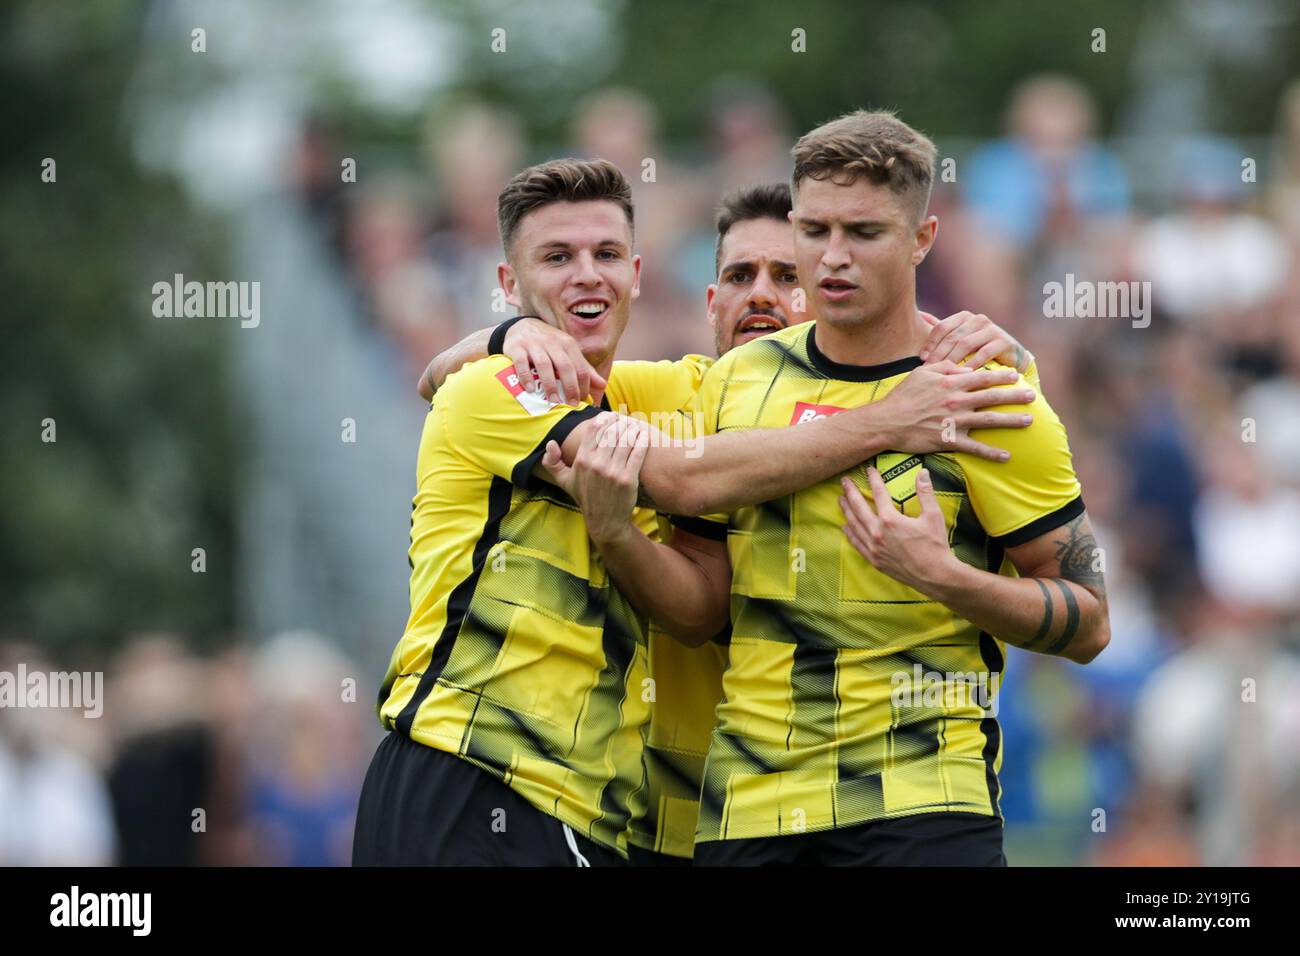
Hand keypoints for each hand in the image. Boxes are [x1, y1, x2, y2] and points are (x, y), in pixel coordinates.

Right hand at [506, 318, 606, 405]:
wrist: (522, 326)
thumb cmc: (549, 345)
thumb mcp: (568, 352)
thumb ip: (584, 369)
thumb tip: (602, 385)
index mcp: (568, 345)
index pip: (581, 368)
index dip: (584, 387)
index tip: (581, 402)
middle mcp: (553, 343)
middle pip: (565, 366)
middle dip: (570, 387)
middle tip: (571, 405)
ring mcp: (534, 344)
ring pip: (544, 365)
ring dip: (549, 385)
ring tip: (553, 401)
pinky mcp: (517, 347)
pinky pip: (521, 362)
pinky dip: (526, 376)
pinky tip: (530, 389)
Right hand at [541, 413, 648, 544]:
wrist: (604, 521)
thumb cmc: (585, 497)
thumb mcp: (564, 481)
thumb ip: (552, 462)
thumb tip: (550, 443)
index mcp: (582, 460)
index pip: (594, 429)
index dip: (604, 418)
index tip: (611, 416)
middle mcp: (596, 464)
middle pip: (612, 432)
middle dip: (620, 422)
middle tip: (626, 420)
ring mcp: (613, 472)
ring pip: (626, 440)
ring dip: (632, 429)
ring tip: (635, 425)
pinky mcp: (628, 479)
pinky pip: (637, 453)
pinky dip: (642, 440)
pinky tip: (644, 435)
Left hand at [838, 467, 957, 592]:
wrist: (935, 575)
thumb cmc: (935, 545)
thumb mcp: (933, 516)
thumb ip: (925, 492)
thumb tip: (922, 472)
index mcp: (890, 519)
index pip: (878, 493)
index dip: (873, 479)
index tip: (869, 470)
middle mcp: (877, 532)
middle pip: (859, 507)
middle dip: (851, 492)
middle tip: (844, 481)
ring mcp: (874, 547)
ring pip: (854, 525)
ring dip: (846, 511)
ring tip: (841, 500)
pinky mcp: (874, 560)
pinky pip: (857, 544)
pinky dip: (850, 533)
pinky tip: (845, 526)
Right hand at [873, 361, 1035, 460]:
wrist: (887, 421)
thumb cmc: (903, 395)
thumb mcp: (922, 373)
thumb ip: (944, 366)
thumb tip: (964, 367)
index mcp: (951, 384)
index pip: (983, 377)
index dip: (1001, 376)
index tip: (1016, 376)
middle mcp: (957, 401)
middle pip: (993, 397)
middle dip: (1015, 396)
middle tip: (1033, 396)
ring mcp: (955, 422)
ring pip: (990, 420)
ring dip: (1011, 421)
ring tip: (1029, 421)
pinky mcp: (949, 441)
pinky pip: (975, 448)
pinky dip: (991, 453)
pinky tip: (1006, 456)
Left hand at [919, 310, 1032, 373]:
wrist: (1010, 359)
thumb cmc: (978, 351)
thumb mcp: (960, 341)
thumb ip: (942, 332)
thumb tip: (920, 316)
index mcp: (964, 317)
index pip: (942, 327)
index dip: (930, 343)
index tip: (922, 358)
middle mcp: (977, 319)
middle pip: (953, 336)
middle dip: (939, 354)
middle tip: (929, 369)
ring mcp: (991, 329)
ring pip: (965, 344)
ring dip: (952, 360)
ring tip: (943, 374)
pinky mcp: (1003, 341)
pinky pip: (983, 353)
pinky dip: (971, 365)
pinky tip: (963, 375)